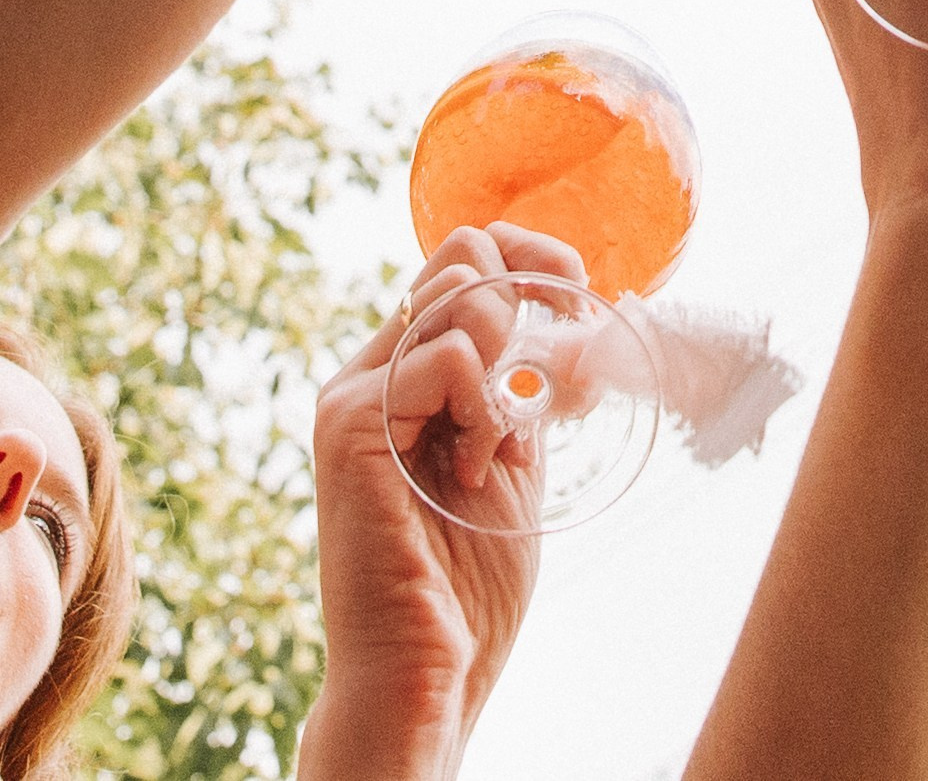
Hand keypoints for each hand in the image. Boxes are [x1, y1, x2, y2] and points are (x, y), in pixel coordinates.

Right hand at [299, 225, 573, 780]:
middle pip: (461, 254)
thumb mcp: (511, 459)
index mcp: (405, 373)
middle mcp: (371, 369)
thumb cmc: (467, 584)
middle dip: (528, 297)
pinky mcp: (349, 425)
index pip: (465, 258)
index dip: (531, 258)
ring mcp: (354, 393)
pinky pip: (443, 355)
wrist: (427, 674)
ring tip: (496, 446)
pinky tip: (476, 468)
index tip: (577, 295)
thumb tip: (562, 322)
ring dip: (506, 363)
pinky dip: (483, 403)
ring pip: (457, 295)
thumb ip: (516, 390)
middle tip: (543, 382)